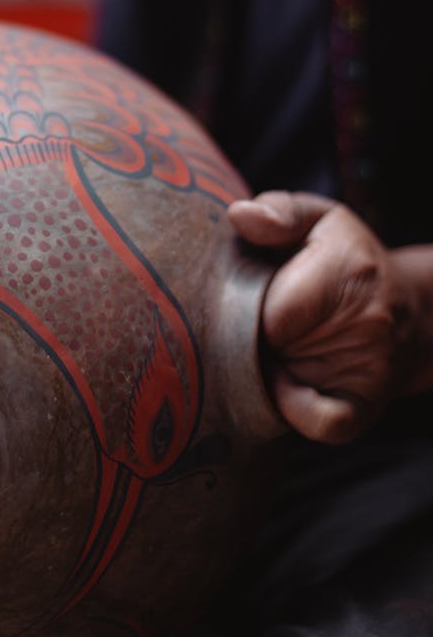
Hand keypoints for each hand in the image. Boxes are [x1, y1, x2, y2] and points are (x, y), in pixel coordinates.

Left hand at [228, 191, 432, 443]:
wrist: (408, 310)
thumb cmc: (347, 258)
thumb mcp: (319, 219)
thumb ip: (279, 211)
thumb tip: (239, 216)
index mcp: (348, 269)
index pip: (269, 307)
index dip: (236, 308)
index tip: (228, 299)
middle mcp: (366, 323)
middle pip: (269, 348)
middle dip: (240, 340)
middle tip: (235, 325)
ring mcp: (370, 368)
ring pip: (285, 388)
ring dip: (261, 371)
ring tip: (263, 346)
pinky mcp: (366, 405)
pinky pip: (322, 425)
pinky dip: (294, 410)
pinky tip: (282, 383)